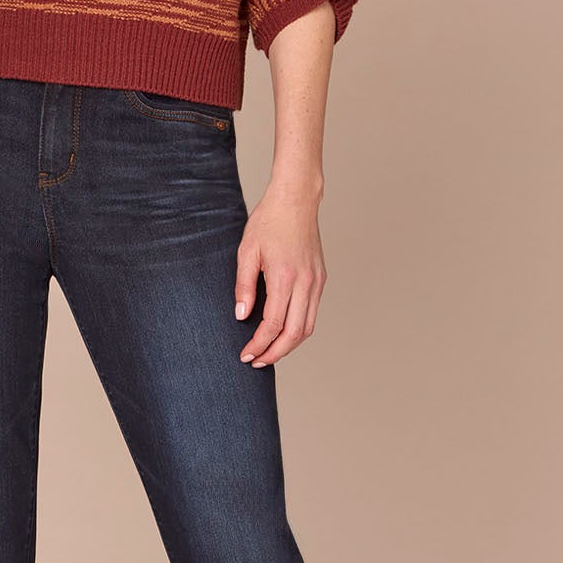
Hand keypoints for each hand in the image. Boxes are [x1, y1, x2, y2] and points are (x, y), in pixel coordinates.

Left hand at [233, 185, 327, 366]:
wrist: (296, 201)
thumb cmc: (269, 222)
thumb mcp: (246, 251)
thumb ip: (244, 286)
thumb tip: (242, 316)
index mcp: (284, 277)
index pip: (273, 324)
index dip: (259, 344)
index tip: (246, 355)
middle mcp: (305, 283)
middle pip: (294, 334)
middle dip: (275, 353)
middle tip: (257, 362)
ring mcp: (316, 281)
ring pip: (307, 327)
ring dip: (289, 345)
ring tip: (269, 352)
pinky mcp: (320, 278)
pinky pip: (312, 313)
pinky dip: (298, 329)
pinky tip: (283, 331)